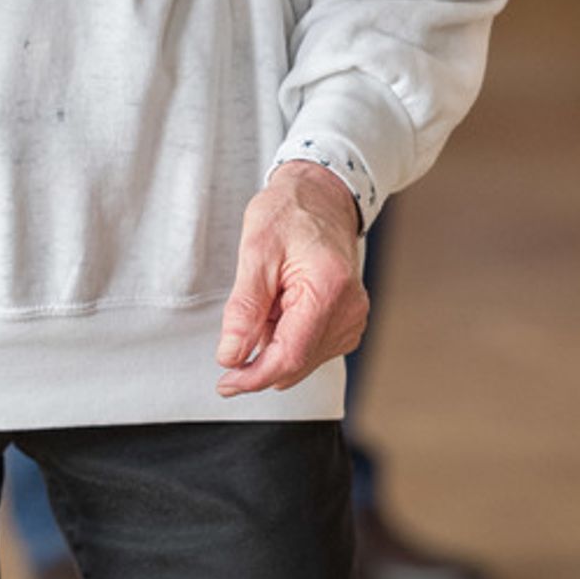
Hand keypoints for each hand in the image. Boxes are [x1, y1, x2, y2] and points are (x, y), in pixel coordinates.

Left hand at [215, 164, 366, 396]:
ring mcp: (353, 318)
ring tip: (269, 300)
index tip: (226, 382)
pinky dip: (287, 336)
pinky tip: (281, 307)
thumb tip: (231, 355)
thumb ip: (244, 308)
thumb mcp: (255, 251)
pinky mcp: (348, 322)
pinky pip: (311, 348)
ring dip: (274, 343)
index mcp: (329, 290)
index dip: (254, 376)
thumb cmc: (289, 213)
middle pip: (297, 363)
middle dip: (261, 356)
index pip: (290, 356)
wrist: (320, 195)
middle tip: (239, 327)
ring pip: (302, 359)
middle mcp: (349, 310)